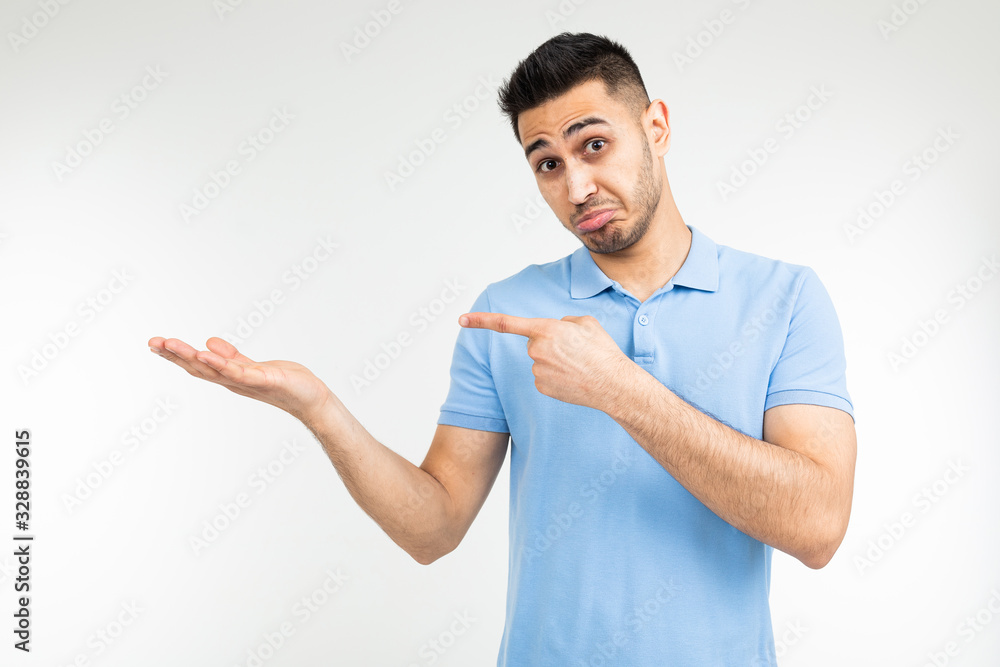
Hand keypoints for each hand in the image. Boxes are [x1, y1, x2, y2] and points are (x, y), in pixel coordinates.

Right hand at [147, 336, 332, 423]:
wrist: (310, 397)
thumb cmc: (284, 383)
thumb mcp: (251, 366)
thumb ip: (230, 357)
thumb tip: (207, 342)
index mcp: (229, 376)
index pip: (197, 364)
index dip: (176, 356)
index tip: (155, 344)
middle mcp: (233, 381)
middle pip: (198, 367)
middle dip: (175, 355)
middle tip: (153, 342)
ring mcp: (247, 382)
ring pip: (213, 369)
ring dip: (191, 357)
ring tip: (171, 344)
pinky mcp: (264, 380)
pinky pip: (238, 372)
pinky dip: (221, 363)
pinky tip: (206, 353)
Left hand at [458, 312, 633, 411]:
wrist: (613, 384)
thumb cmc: (602, 351)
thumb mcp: (586, 323)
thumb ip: (563, 322)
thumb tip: (554, 331)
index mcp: (545, 329)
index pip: (506, 323)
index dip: (481, 321)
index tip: (461, 319)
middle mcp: (536, 350)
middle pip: (533, 343)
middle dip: (548, 343)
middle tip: (573, 350)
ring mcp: (537, 371)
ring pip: (539, 360)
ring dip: (554, 360)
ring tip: (578, 365)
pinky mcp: (541, 387)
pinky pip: (543, 376)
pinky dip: (555, 376)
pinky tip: (572, 378)